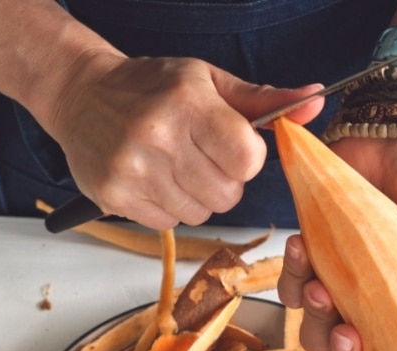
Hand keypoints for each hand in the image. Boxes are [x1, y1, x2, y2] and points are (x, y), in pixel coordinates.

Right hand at [45, 53, 323, 229]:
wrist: (81, 94)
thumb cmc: (150, 86)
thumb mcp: (208, 81)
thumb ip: (264, 99)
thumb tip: (316, 100)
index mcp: (188, 104)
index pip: (246, 158)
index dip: (247, 158)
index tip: (232, 145)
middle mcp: (158, 137)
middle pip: (227, 194)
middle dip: (224, 181)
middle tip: (202, 157)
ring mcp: (132, 170)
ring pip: (199, 213)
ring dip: (197, 197)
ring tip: (176, 166)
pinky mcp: (114, 196)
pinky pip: (167, 223)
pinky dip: (168, 207)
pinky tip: (155, 179)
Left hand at [277, 137, 396, 350]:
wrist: (395, 136)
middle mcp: (376, 311)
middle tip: (347, 331)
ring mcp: (342, 288)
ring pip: (313, 331)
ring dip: (313, 315)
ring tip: (319, 281)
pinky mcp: (313, 259)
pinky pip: (289, 286)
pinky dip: (290, 274)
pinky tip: (302, 248)